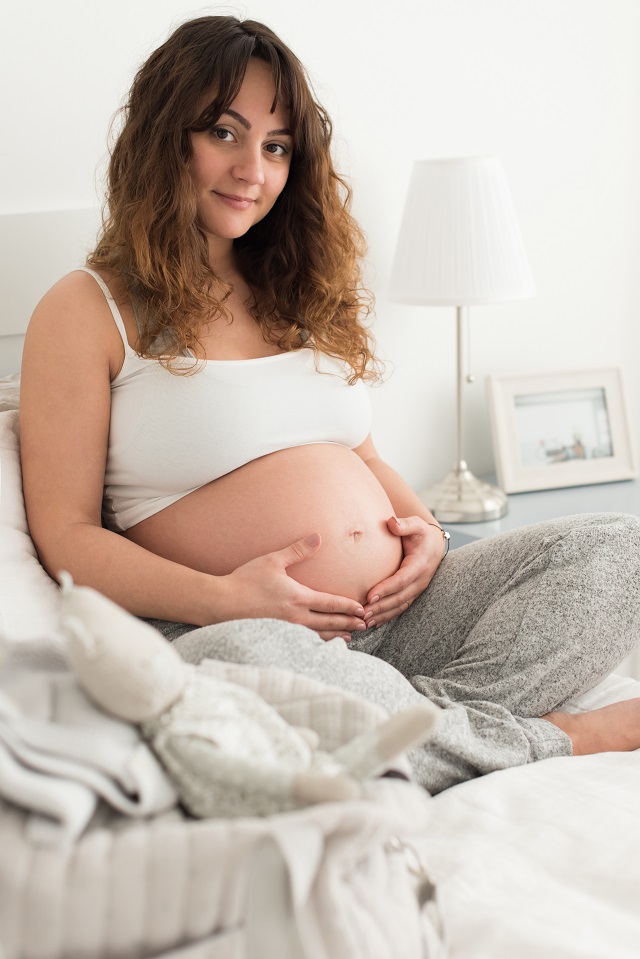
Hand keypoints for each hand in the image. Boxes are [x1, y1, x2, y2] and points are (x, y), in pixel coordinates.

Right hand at [217, 532, 365, 640]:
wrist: (222, 602)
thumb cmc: (245, 580)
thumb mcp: (273, 560)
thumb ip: (297, 550)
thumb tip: (318, 537)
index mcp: (297, 598)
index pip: (330, 604)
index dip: (348, 607)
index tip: (362, 609)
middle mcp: (295, 616)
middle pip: (328, 622)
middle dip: (348, 623)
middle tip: (366, 625)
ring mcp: (286, 628)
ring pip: (317, 634)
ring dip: (335, 635)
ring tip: (348, 638)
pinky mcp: (277, 633)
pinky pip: (302, 639)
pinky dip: (316, 641)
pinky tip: (319, 642)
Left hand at [362, 516, 444, 627]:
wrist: (434, 545)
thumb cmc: (421, 534)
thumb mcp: (416, 524)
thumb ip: (404, 524)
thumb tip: (392, 523)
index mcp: (420, 565)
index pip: (401, 579)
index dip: (386, 589)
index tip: (369, 595)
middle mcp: (420, 581)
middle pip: (399, 598)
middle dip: (381, 607)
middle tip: (362, 613)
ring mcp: (417, 590)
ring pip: (400, 607)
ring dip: (382, 615)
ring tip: (364, 622)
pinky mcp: (413, 594)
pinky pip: (400, 608)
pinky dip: (387, 616)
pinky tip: (373, 622)